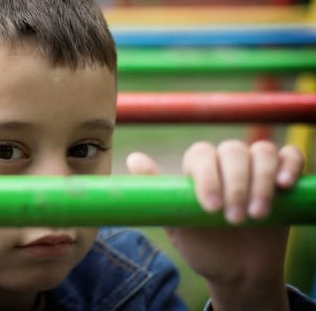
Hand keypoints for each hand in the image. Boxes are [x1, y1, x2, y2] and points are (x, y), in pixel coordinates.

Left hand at [127, 140, 303, 310]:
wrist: (238, 271)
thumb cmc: (203, 246)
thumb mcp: (176, 223)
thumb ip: (158, 192)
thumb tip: (133, 158)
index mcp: (198, 169)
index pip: (200, 155)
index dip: (206, 176)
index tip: (209, 207)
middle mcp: (226, 163)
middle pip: (232, 151)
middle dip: (234, 185)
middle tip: (233, 219)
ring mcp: (255, 168)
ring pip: (261, 152)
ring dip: (261, 181)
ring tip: (257, 215)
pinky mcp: (282, 178)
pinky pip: (290, 156)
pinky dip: (290, 164)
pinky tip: (285, 185)